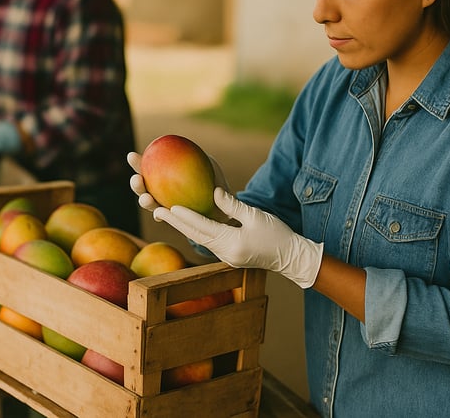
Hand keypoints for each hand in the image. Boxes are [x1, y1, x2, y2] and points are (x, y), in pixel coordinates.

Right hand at [126, 151, 229, 212]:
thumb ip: (201, 158)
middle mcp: (160, 190)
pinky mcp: (172, 219)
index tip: (131, 156)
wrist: (223, 205)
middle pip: (143, 186)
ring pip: (150, 203)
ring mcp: (164, 205)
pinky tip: (160, 213)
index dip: (137, 162)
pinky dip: (160, 215)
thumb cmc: (214, 181)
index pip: (147, 166)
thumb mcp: (210, 166)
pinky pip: (165, 218)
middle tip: (136, 178)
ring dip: (144, 201)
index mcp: (164, 174)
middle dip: (135, 183)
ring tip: (145, 198)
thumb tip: (191, 149)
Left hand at [154, 188, 323, 288]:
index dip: (186, 217)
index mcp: (232, 243)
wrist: (292, 258)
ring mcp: (226, 256)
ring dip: (183, 227)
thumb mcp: (256, 216)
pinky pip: (208, 241)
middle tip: (157, 210)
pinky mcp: (229, 255)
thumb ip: (233, 205)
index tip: (169, 207)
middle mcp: (225, 253)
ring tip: (166, 214)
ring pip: (199, 239)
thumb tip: (214, 192)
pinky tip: (188, 222)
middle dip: (175, 223)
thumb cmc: (278, 235)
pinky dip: (196, 230)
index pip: (203, 228)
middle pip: (195, 236)